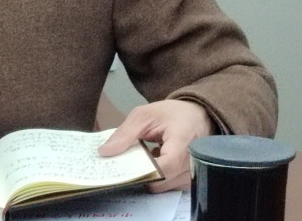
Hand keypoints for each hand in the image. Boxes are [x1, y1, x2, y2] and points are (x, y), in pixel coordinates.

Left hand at [98, 99, 213, 190]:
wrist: (197, 115)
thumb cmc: (172, 114)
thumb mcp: (145, 115)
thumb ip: (125, 133)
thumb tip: (104, 152)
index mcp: (183, 139)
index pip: (166, 165)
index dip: (143, 170)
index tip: (123, 167)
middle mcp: (192, 160)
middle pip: (162, 180)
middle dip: (140, 174)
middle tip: (128, 160)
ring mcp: (193, 172)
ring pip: (164, 187)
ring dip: (149, 176)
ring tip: (146, 156)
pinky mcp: (190, 179)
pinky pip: (170, 186)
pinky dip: (158, 177)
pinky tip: (155, 162)